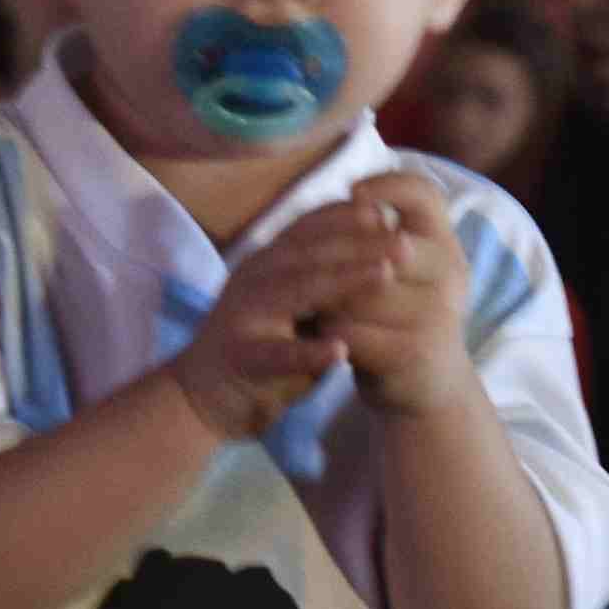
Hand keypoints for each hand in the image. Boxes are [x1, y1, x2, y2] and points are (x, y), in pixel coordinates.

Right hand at [164, 222, 388, 442]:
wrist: (200, 396)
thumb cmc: (258, 345)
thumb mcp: (290, 303)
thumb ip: (322, 279)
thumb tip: (378, 250)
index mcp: (268, 262)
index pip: (310, 228)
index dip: (349, 217)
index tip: (393, 212)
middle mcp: (255, 278)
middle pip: (313, 252)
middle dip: (362, 243)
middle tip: (408, 242)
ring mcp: (245, 316)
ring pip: (299, 291)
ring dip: (344, 282)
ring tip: (387, 276)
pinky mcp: (241, 357)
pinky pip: (277, 354)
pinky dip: (307, 352)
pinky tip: (340, 351)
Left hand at [291, 176, 483, 419]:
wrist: (426, 389)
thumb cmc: (399, 320)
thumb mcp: (401, 274)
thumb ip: (381, 239)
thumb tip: (348, 197)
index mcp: (446, 246)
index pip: (425, 195)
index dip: (388, 185)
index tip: (351, 189)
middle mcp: (450, 273)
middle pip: (384, 242)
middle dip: (341, 251)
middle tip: (304, 258)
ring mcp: (438, 314)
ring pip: (364, 289)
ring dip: (327, 294)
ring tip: (303, 298)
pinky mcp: (415, 352)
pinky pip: (355, 332)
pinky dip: (328, 332)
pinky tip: (315, 330)